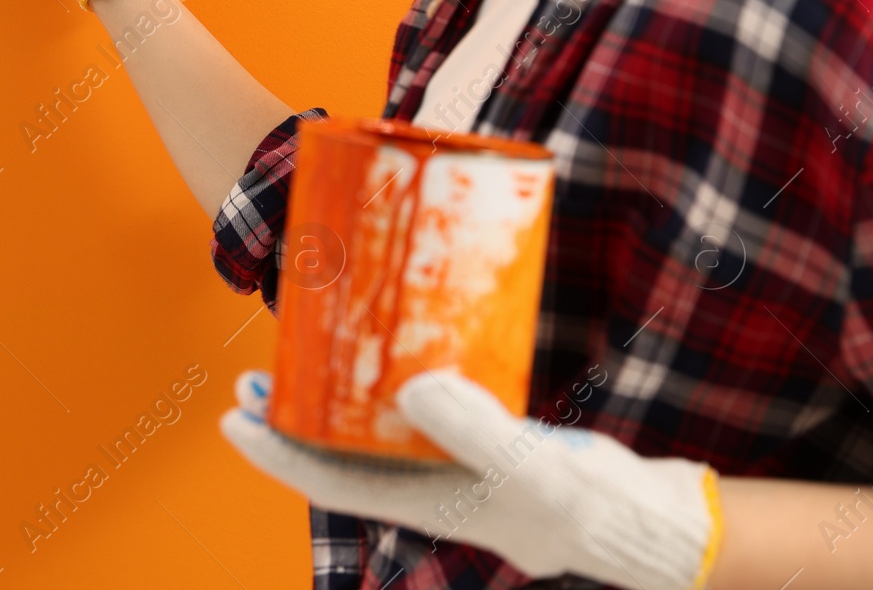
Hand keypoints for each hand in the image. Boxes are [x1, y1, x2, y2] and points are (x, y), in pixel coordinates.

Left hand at [220, 370, 721, 589]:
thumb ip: (476, 431)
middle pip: (338, 454)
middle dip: (291, 420)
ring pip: (368, 432)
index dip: (278, 452)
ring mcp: (446, 461)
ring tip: (296, 360)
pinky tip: (381, 354)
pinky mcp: (473, 436)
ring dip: (329, 400)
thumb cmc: (585, 506)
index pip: (330, 481)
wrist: (637, 518)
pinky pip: (412, 411)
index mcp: (423, 501)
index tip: (235, 420)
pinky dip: (385, 385)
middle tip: (253, 378)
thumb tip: (409, 388)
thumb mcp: (533, 469)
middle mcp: (423, 482)